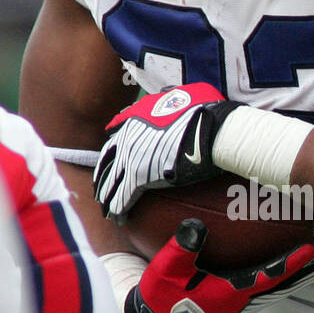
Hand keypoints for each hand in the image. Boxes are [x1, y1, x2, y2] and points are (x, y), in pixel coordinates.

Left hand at [93, 83, 237, 219]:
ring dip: (106, 196)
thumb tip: (178, 96)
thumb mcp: (188, 94)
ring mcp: (131, 157)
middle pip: (107, 161)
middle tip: (101, 189)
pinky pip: (122, 197)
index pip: (114, 136)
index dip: (110, 153)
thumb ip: (175, 98)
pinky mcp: (140, 177)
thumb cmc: (208, 112)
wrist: (212, 129)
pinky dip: (118, 209)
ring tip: (105, 209)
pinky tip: (117, 218)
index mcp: (137, 117)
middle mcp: (128, 136)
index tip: (109, 163)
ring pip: (110, 182)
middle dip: (102, 176)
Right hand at [125, 218, 313, 312]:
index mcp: (230, 294)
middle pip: (287, 285)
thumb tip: (195, 227)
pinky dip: (291, 275)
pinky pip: (273, 286)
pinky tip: (300, 263)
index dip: (290, 264)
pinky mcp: (241, 302)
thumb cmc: (162, 298)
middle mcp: (244, 301)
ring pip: (284, 287)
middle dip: (313, 270)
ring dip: (307, 273)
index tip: (312, 250)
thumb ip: (181, 250)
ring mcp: (245, 303)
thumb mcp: (165, 273)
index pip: (268, 277)